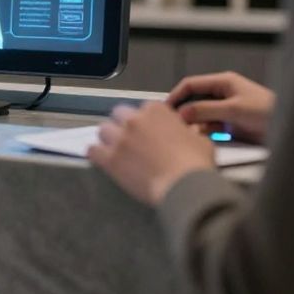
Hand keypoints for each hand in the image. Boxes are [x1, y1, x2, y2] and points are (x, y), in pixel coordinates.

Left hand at [88, 102, 215, 205]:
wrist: (184, 184)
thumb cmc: (196, 163)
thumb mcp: (200, 140)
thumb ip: (188, 132)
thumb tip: (187, 133)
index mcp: (156, 111)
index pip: (145, 108)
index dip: (148, 121)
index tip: (151, 131)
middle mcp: (134, 120)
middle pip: (119, 114)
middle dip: (125, 125)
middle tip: (132, 140)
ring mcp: (120, 139)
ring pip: (104, 130)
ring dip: (109, 138)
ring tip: (117, 150)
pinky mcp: (110, 158)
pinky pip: (92, 150)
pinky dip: (96, 154)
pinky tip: (102, 160)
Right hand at [166, 71, 275, 143]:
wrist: (289, 127)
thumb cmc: (269, 111)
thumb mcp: (233, 109)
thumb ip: (205, 110)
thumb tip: (183, 113)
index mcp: (224, 83)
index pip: (191, 85)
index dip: (176, 96)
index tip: (164, 109)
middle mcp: (223, 95)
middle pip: (194, 102)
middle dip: (184, 113)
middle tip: (174, 124)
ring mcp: (226, 111)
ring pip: (200, 117)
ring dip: (194, 125)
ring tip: (189, 134)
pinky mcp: (230, 126)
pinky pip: (209, 128)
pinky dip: (204, 133)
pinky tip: (203, 139)